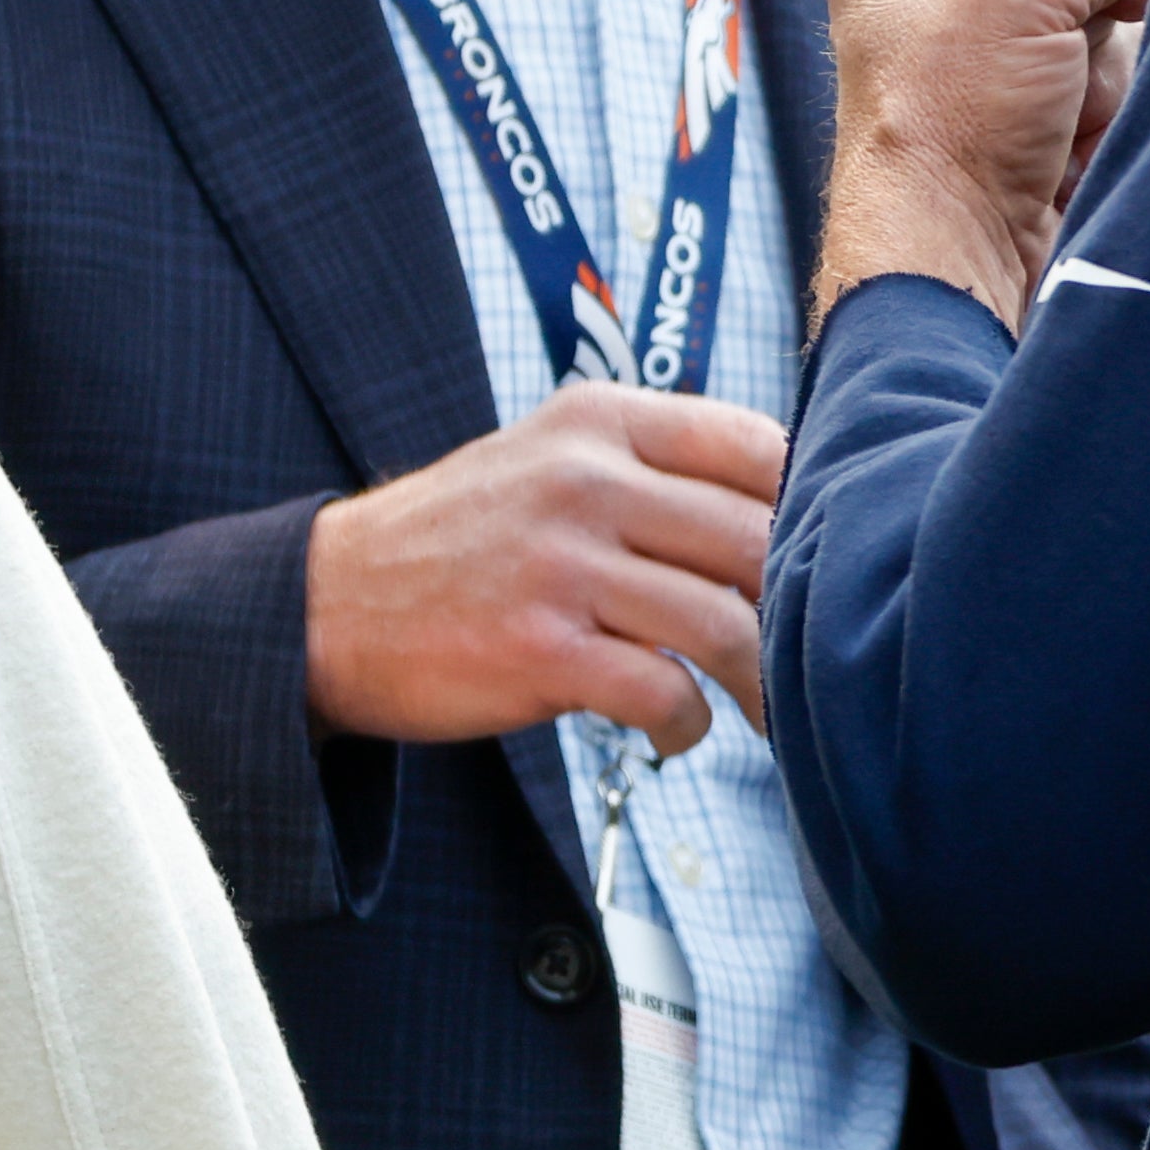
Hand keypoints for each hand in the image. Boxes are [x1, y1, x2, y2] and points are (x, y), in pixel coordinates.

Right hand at [303, 382, 783, 753]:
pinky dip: (688, 724)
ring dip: (757, 682)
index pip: (756, 444)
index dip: (812, 506)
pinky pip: (664, 692)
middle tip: (807, 652)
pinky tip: (673, 730)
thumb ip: (650, 466)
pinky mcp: (540, 649)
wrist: (328, 603)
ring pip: (724, 623)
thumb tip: (786, 507)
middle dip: (798, 606)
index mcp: (600, 420)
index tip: (821, 558)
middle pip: (756, 538)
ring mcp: (562, 563)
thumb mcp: (549, 457)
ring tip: (755, 709)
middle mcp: (586, 479)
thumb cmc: (463, 539)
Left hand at [814, 0, 1149, 327]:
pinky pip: (1113, 83)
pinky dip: (1103, 115)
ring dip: (1096, 71)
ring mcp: (995, 67)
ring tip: (1048, 119)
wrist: (958, 257)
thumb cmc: (952, 118)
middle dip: (1078, 9)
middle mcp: (939, 2)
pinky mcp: (1039, 123)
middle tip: (1037, 64)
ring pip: (1105, 21)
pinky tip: (1064, 151)